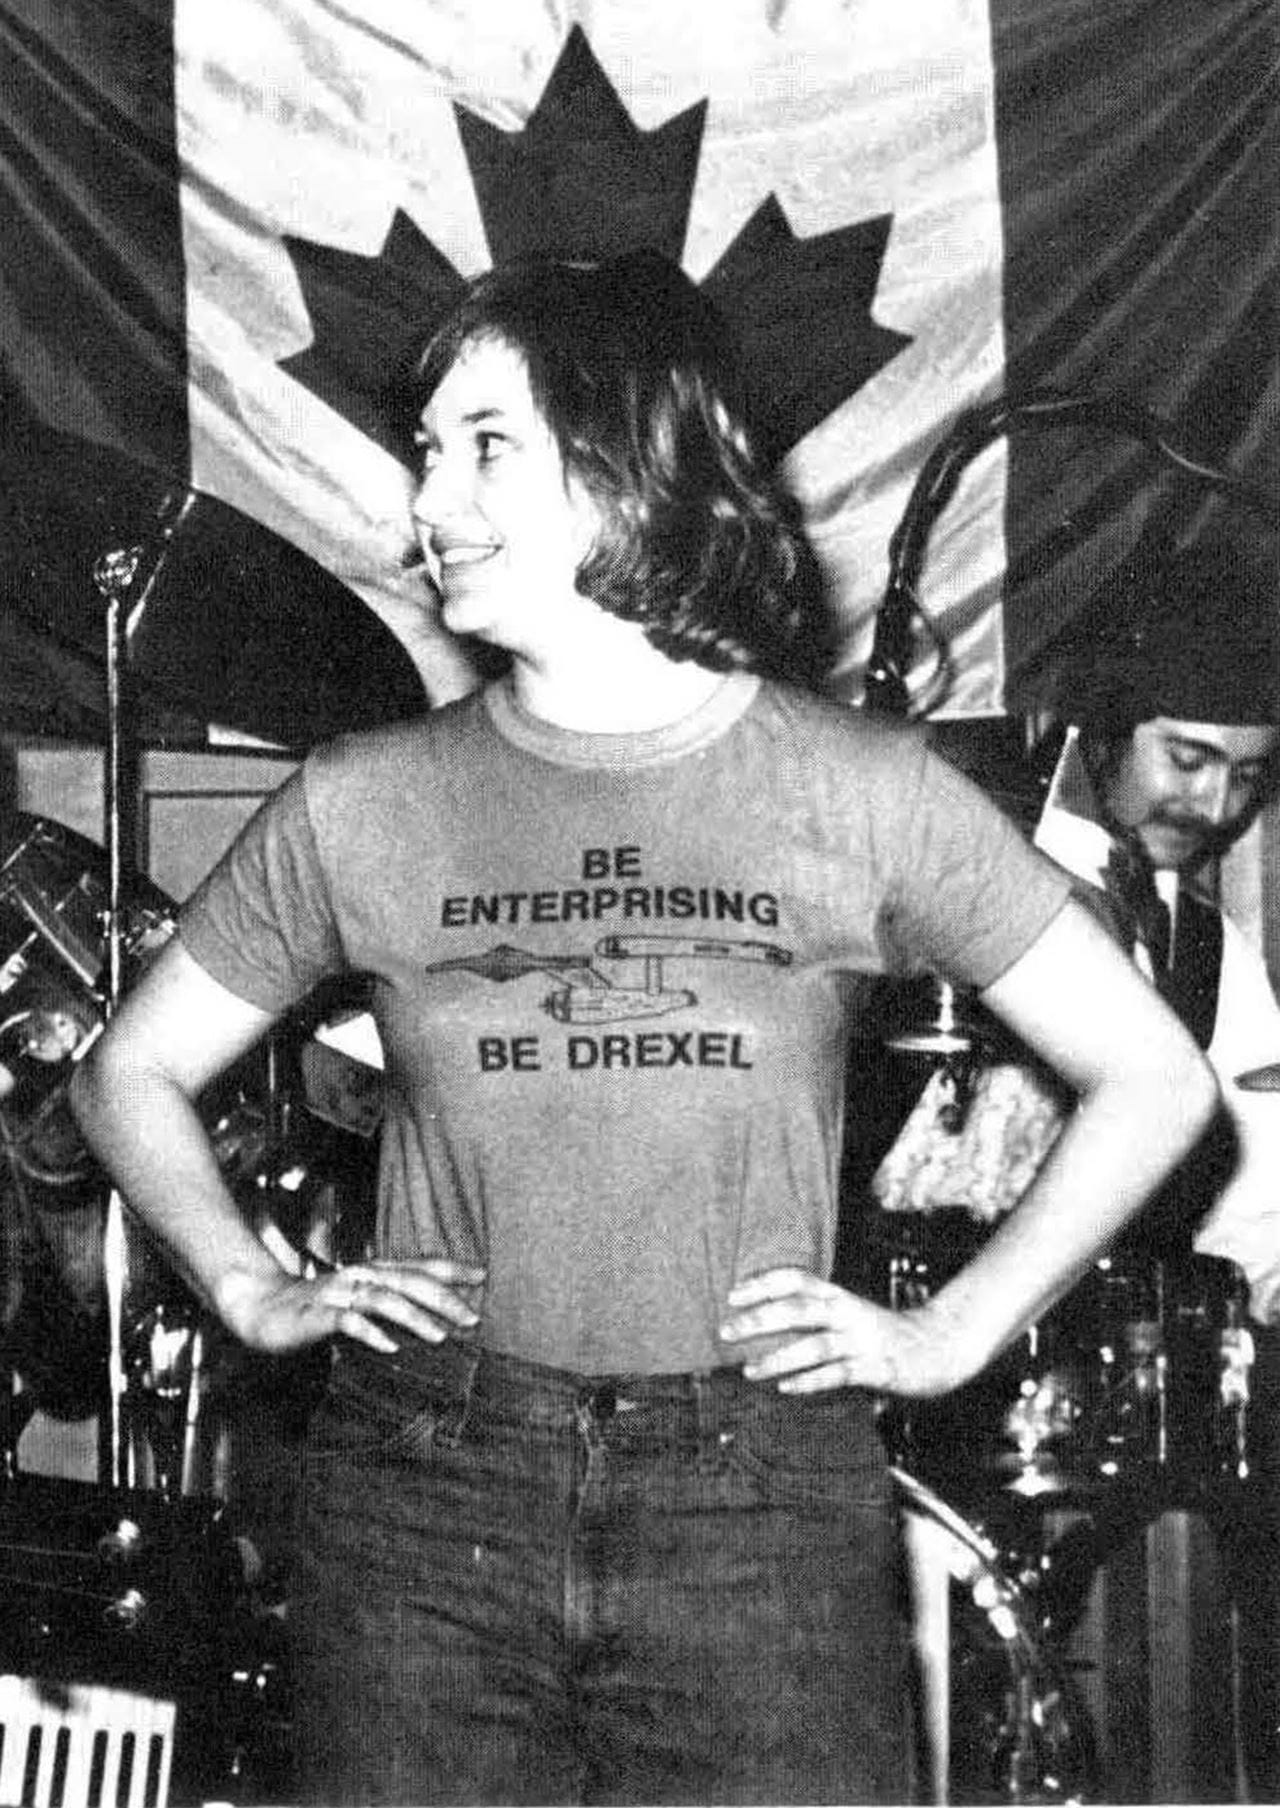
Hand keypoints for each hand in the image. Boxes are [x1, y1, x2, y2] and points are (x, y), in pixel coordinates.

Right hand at [216, 1256, 484, 1355]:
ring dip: (413, 1316)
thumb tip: (435, 1315)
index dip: (450, 1269)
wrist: (260, 1306)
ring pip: (382, 1300)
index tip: (483, 1276)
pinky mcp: (317, 1315)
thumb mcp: (357, 1299)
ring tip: (441, 1335)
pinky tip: (389, 1346)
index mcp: (372, 1271)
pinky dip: (369, 1332)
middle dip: (443, 1298)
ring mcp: (338, 1294)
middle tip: (473, 1316)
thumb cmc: (316, 1306)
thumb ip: (390, 1300)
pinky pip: (346, 1322)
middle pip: (407, 1281)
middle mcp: (359, 1277)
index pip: (417, 1266)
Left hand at [718, 1267, 960, 1397]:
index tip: (732, 1294)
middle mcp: (848, 1312)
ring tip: (749, 1371)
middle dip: (760, 1318)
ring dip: (779, 1357)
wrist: (939, 1347)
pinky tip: (786, 1388)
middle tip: (726, 1331)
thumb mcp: (850, 1314)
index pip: (796, 1279)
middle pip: (798, 1309)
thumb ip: (817, 1313)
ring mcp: (862, 1340)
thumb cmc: (883, 1334)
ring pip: (814, 1345)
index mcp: (840, 1296)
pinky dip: (810, 1380)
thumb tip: (767, 1319)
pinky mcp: (875, 1368)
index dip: (763, 1284)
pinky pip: (838, 1374)